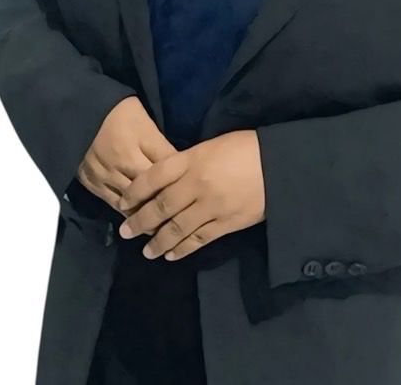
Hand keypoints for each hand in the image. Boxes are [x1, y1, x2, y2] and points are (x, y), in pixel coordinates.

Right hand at [76, 96, 178, 214]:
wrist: (81, 112)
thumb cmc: (119, 112)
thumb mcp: (146, 122)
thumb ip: (161, 146)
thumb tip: (181, 167)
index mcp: (139, 142)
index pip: (165, 169)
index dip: (180, 183)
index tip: (192, 196)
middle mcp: (123, 162)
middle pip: (150, 191)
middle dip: (166, 204)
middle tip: (183, 217)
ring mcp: (106, 175)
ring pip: (132, 204)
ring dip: (147, 215)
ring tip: (163, 225)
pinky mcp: (92, 184)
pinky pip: (114, 205)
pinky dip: (128, 214)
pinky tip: (140, 220)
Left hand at [116, 130, 265, 260]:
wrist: (278, 164)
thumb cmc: (245, 148)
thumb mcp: (211, 146)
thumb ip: (187, 161)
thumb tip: (165, 177)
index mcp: (192, 160)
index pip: (155, 176)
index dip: (135, 190)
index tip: (122, 202)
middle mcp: (197, 184)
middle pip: (162, 206)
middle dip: (140, 220)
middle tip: (125, 231)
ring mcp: (211, 206)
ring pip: (177, 228)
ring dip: (158, 241)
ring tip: (146, 251)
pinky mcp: (226, 223)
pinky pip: (199, 239)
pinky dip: (183, 249)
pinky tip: (172, 255)